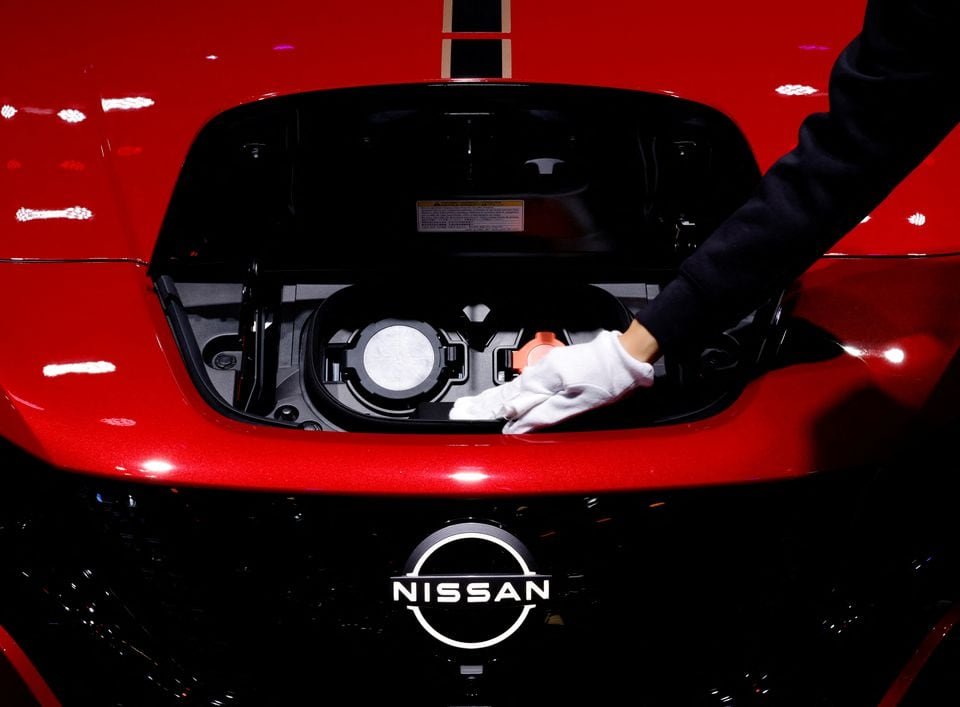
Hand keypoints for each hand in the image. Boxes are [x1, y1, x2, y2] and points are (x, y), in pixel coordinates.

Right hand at [450, 328, 655, 433]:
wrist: (626, 358)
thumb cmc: (608, 379)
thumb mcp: (575, 405)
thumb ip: (543, 416)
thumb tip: (517, 426)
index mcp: (545, 379)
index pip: (513, 402)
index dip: (495, 415)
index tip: (474, 421)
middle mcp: (542, 371)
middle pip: (509, 391)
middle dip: (487, 403)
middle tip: (463, 411)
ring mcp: (549, 367)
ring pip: (517, 386)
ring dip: (497, 397)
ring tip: (478, 405)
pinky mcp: (557, 367)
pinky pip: (528, 381)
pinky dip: (514, 389)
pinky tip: (507, 394)